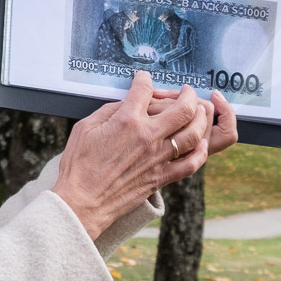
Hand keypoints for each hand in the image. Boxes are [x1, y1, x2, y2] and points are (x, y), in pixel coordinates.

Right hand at [52, 74, 221, 239]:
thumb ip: (109, 110)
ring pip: (193, 132)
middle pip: (183, 108)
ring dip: (200, 118)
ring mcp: (158, 158)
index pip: (145, 90)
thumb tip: (125, 102)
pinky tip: (201, 143)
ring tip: (198, 111)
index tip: (144, 79)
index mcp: (126, 121)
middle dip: (188, 94)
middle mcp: (148, 137)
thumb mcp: (85, 128)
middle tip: (186, 91)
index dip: (145, 79)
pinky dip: (200, 151)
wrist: (83, 201)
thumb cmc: (79, 166)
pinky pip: (191, 163)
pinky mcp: (162, 177)